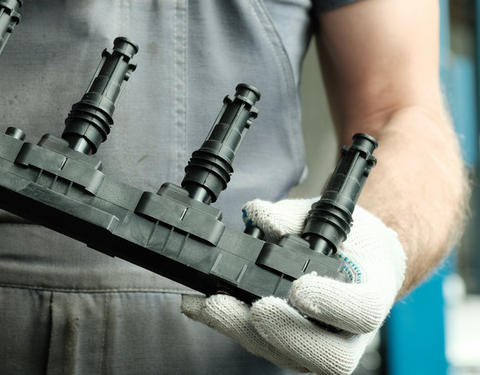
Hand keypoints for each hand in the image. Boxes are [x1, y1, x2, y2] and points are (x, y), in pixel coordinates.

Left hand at [181, 198, 405, 373]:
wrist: (355, 264)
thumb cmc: (347, 243)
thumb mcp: (328, 219)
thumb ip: (295, 217)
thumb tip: (260, 215)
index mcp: (372, 296)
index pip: (363, 311)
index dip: (332, 304)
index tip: (299, 289)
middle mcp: (351, 334)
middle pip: (327, 354)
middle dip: (284, 333)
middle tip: (254, 309)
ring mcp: (320, 347)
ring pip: (287, 357)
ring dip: (244, 331)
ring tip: (211, 305)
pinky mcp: (289, 349)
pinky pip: (261, 346)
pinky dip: (227, 326)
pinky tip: (200, 307)